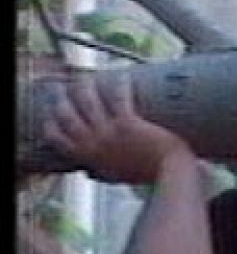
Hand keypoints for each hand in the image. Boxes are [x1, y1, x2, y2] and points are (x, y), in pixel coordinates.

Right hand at [42, 73, 192, 184]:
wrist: (170, 172)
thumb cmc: (145, 175)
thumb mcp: (113, 177)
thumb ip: (99, 172)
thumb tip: (88, 173)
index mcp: (88, 156)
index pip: (55, 138)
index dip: (51, 122)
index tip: (52, 112)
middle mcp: (93, 143)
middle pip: (66, 114)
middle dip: (61, 98)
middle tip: (63, 86)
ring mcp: (109, 132)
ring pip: (87, 101)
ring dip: (85, 86)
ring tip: (87, 77)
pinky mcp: (128, 123)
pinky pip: (119, 98)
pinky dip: (120, 85)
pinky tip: (123, 76)